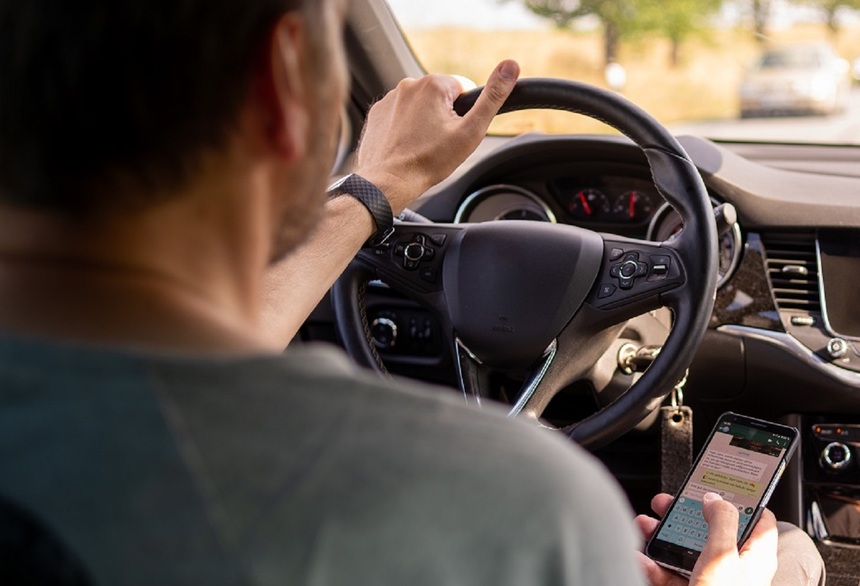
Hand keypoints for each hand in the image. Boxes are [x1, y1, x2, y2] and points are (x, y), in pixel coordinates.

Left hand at [354, 60, 519, 213]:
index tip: (453, 132)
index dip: (462, 114)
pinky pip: (399, 115)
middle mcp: (409, 85)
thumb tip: (510, 67)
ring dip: (423, 122)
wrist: (389, 181)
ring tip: (421, 145)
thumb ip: (492, 97)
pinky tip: (406, 145)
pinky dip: (404, 128)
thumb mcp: (470, 131)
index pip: (462, 90)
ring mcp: (390, 98)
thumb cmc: (429, 161)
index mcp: (433, 84)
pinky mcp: (378, 113)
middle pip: (439, 97)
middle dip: (443, 117)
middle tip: (438, 142)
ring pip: (419, 106)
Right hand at [635, 492, 778, 585]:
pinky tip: (639, 558)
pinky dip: (651, 565)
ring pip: (685, 550)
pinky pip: (668, 574)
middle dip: (684, 515)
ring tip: (644, 525)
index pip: (758, 520)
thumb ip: (721, 522)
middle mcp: (733, 568)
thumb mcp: (723, 556)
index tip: (718, 484)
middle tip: (667, 502)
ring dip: (661, 536)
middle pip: (711, 530)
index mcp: (753, 556)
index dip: (740, 499)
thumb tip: (716, 498)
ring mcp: (710, 582)